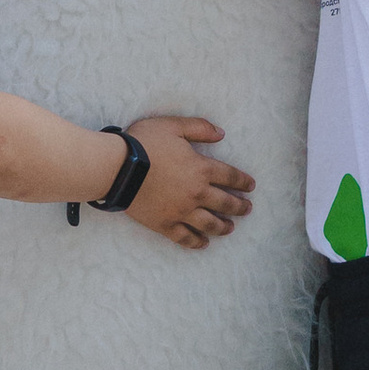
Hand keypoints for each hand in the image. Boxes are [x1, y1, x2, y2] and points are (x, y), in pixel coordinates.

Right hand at [122, 114, 254, 249]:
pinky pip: (184, 237)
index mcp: (201, 169)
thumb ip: (199, 128)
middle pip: (224, 203)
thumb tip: (221, 134)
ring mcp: (181, 211)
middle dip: (239, 207)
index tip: (251, 187)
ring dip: (223, 227)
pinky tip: (203, 243)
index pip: (230, 177)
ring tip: (230, 228)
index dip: (243, 182)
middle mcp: (196, 193)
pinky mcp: (165, 224)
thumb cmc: (144, 143)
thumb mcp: (173, 126)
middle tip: (247, 209)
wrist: (118, 168)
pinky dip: (196, 242)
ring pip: (209, 224)